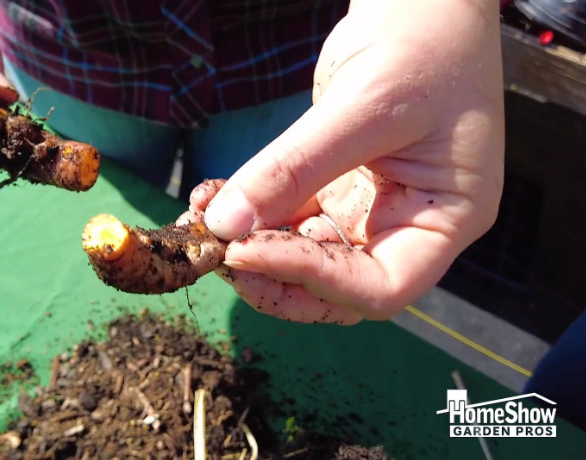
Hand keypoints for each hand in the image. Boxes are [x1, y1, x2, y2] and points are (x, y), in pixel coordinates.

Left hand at [193, 0, 503, 323]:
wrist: (423, 2)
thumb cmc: (422, 44)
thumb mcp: (363, 106)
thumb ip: (294, 168)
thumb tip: (224, 225)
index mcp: (446, 219)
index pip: (381, 286)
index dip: (313, 280)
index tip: (247, 251)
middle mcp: (409, 226)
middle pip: (337, 288)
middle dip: (274, 276)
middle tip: (216, 252)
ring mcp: (370, 209)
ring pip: (304, 256)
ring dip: (250, 244)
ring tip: (200, 220)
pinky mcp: (336, 188)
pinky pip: (288, 218)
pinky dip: (250, 213)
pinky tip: (212, 197)